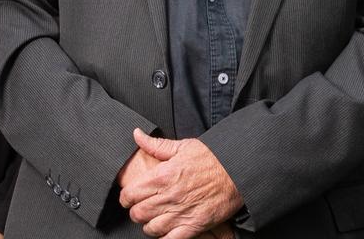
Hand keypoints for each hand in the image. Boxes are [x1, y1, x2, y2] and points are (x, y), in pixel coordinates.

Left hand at [118, 128, 242, 238]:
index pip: (129, 195)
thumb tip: (136, 134)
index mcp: (161, 176)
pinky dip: (165, 238)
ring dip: (149, 226)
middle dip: (136, 212)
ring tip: (155, 220)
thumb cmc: (211, 157)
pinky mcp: (194, 226)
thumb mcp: (182, 146)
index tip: (129, 198)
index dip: (126, 198)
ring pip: (150, 229)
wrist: (237, 171)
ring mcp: (180, 213)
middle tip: (142, 209)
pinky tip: (168, 231)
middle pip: (137, 214)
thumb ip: (156, 145)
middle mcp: (167, 197)